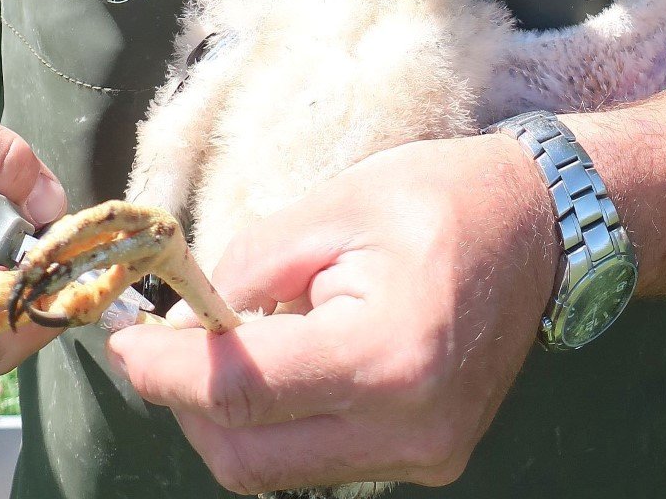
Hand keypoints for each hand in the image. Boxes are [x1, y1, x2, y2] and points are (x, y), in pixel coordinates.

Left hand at [106, 134, 556, 494]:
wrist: (543, 226)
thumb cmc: (442, 195)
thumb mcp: (336, 204)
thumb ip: (250, 265)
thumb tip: (186, 316)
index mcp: (386, 354)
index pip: (240, 390)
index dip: (165, 371)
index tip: (121, 342)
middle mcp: (408, 428)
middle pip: (248, 453)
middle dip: (185, 403)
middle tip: (158, 346)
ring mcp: (425, 456)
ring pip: (279, 469)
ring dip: (229, 417)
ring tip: (223, 345)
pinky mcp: (430, 460)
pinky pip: (322, 460)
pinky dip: (280, 422)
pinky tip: (280, 363)